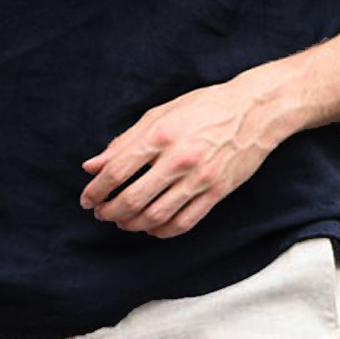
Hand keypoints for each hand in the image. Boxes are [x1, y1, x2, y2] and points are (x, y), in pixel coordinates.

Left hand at [79, 76, 280, 238]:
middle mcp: (178, 159)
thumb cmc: (203, 107)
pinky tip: (151, 227)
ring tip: (122, 221)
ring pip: (155, 216)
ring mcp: (199, 179)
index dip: (95, 190)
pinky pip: (183, 223)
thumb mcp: (160, 113)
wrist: (253, 111)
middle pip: (132, 199)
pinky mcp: (216, 193)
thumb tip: (91, 166)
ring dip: (131, 224)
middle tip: (101, 213)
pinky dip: (161, 231)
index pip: (117, 172)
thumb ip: (124, 141)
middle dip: (110, 211)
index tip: (86, 199)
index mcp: (160, 134)